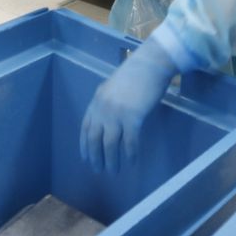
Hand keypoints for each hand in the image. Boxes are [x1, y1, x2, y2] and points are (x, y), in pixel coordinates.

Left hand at [80, 41, 177, 172]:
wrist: (150, 64)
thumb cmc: (135, 74)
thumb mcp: (112, 87)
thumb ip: (106, 103)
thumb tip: (106, 120)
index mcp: (96, 101)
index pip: (85, 128)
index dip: (84, 145)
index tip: (85, 158)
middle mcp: (103, 109)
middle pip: (94, 139)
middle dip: (95, 157)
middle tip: (98, 170)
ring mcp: (117, 114)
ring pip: (110, 144)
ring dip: (111, 161)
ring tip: (114, 171)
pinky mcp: (133, 117)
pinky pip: (129, 142)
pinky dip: (130, 154)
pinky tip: (131, 162)